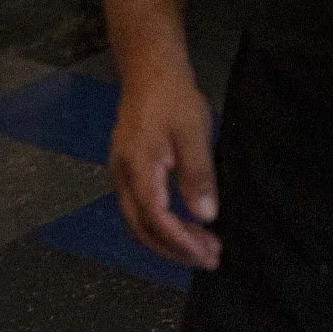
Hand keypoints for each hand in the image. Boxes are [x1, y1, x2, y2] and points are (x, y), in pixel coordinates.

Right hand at [110, 63, 221, 269]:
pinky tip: (186, 226)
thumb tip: (205, 215)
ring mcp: (121, 173)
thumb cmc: (173, 100)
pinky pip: (140, 209)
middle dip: (174, 250)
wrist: (149, 72)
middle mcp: (122, 175)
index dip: (181, 241)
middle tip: (211, 259)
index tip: (209, 254)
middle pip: (140, 227)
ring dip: (169, 241)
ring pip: (138, 221)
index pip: (155, 217)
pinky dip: (162, 226)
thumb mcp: (193, 133)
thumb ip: (198, 175)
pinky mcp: (128, 171)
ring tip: (204, 247)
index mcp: (137, 167)